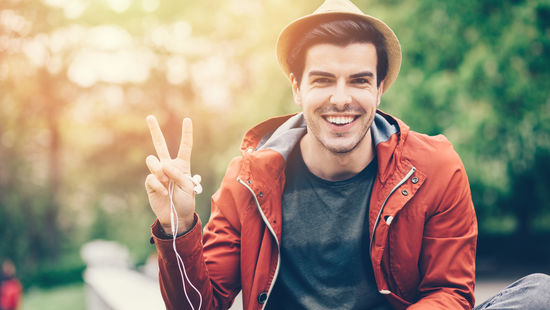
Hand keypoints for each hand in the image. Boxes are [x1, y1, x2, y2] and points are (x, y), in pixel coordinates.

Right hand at [145, 115, 195, 234]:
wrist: (176, 216)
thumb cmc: (186, 201)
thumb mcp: (189, 187)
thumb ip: (178, 175)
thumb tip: (163, 165)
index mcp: (182, 165)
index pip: (185, 146)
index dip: (186, 133)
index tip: (187, 120)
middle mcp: (169, 166)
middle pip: (160, 145)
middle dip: (155, 131)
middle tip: (150, 116)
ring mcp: (158, 174)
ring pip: (152, 161)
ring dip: (159, 169)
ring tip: (165, 180)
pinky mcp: (150, 183)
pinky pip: (151, 178)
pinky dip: (158, 185)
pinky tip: (163, 192)